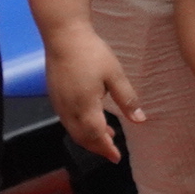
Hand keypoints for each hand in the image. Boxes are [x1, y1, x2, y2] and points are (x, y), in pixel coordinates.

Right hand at [44, 26, 144, 161]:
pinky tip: (91, 119)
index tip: (116, 158)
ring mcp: (58, 102)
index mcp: (85, 105)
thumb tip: (140, 120)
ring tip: (107, 136)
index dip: (106, 148)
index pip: (96, 136)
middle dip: (97, 147)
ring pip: (73, 130)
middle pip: (82, 137)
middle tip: (112, 152)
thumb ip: (127, 99)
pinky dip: (79, 126)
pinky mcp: (54, 95)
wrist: (63, 35)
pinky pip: (67, 119)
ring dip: (88, 137)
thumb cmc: (91, 52)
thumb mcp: (115, 75)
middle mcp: (68, 108)